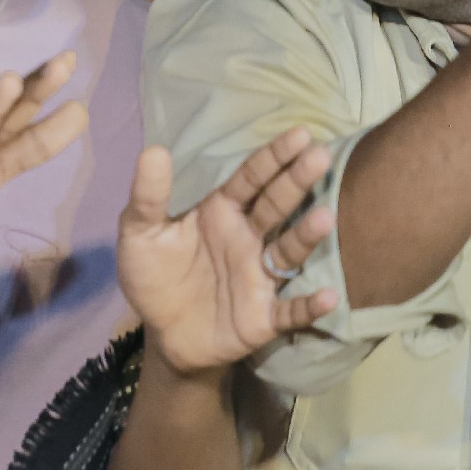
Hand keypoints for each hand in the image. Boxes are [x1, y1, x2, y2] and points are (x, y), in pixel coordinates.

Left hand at [119, 129, 339, 378]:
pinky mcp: (263, 317)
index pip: (251, 179)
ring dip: (307, 236)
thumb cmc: (155, 276)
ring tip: (325, 217)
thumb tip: (152, 150)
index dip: (273, 157)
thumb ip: (149, 197)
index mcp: (222, 212)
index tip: (300, 134)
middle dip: (297, 181)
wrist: (162, 335)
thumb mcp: (140, 234)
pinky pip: (290, 311)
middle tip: (320, 156)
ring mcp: (259, 277)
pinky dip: (309, 306)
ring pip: (288, 251)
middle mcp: (248, 238)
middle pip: (275, 205)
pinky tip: (330, 297)